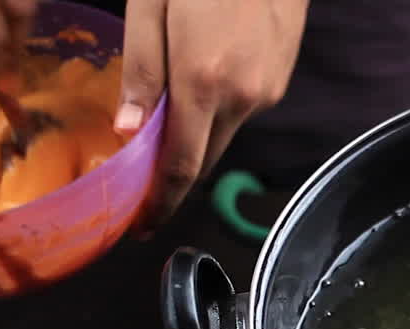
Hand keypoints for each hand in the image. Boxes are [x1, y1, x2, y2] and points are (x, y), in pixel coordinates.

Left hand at [115, 0, 309, 230]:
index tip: (143, 226)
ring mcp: (267, 92)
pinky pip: (242, 110)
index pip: (182, 165)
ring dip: (197, 134)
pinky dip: (219, 109)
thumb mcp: (150, 8)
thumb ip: (140, 71)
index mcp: (202, 82)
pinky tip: (206, 76)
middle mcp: (242, 98)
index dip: (162, 202)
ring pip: (224, 134)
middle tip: (144, 178)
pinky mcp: (280, 81)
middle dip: (175, 174)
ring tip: (173, 111)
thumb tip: (129, 133)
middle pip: (205, 158)